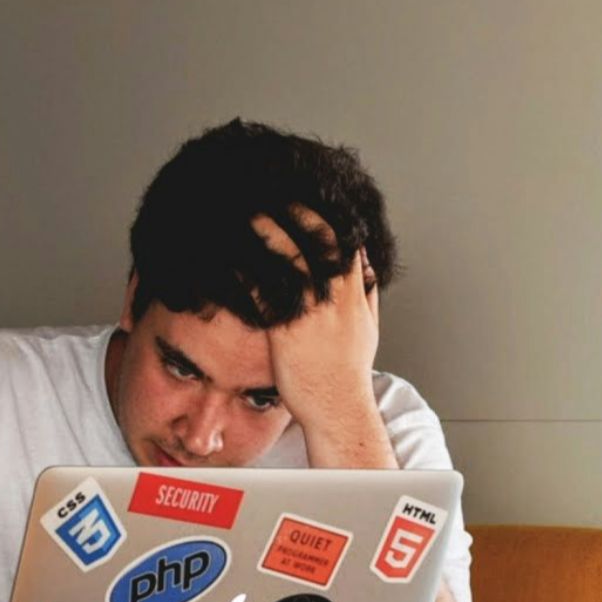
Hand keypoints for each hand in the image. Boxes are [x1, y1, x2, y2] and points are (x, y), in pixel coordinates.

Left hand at [251, 205, 380, 430]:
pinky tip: (234, 256)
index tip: (310, 198)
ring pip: (292, 258)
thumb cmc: (348, 374)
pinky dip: (250, 270)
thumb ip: (367, 295)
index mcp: (355, 295)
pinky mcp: (287, 331)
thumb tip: (367, 269)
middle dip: (299, 212)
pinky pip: (267, 292)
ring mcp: (311, 313)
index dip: (328, 216)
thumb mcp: (368, 329)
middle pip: (320, 240)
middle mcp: (335, 299)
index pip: (346, 242)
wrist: (338, 408)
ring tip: (250, 212)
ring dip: (270, 231)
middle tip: (276, 193)